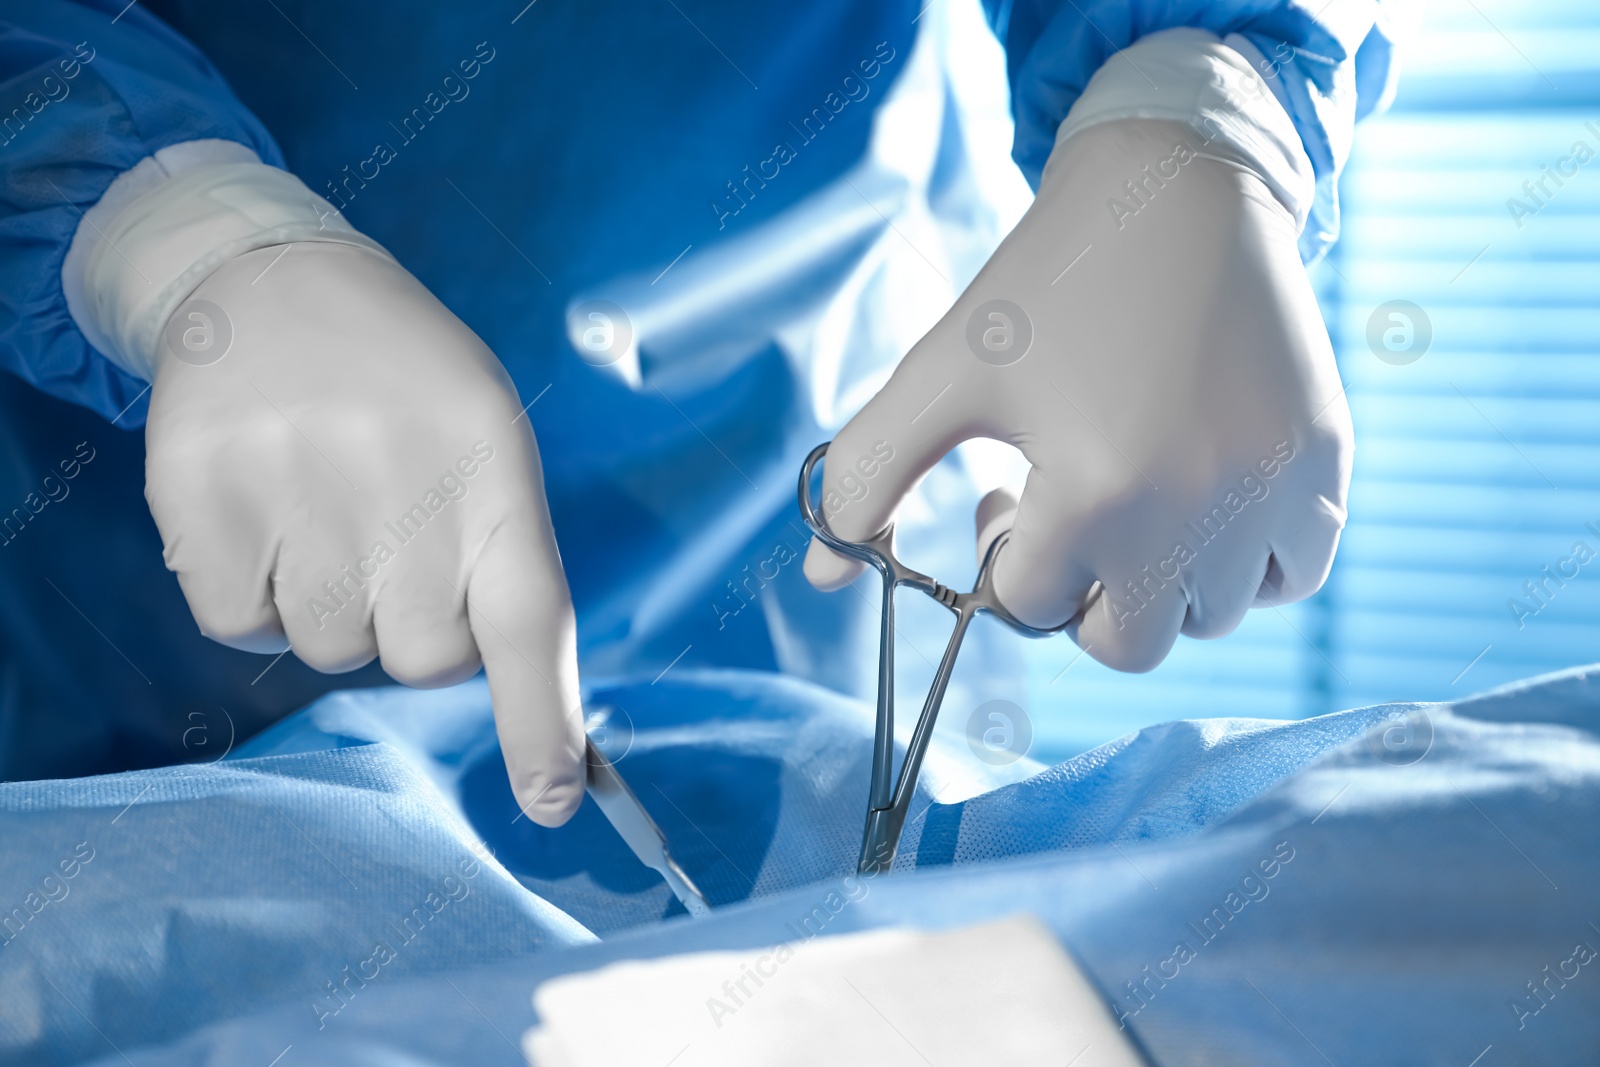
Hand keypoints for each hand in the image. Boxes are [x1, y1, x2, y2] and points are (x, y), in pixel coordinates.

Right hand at [144, 242, 583, 823]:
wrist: (272, 279)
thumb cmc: (404, 388)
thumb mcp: (484, 440)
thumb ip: (505, 561)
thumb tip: (528, 712)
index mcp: (492, 461)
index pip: (528, 618)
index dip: (542, 722)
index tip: (554, 801)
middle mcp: (399, 478)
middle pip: (423, 660)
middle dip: (413, 627)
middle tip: (393, 544)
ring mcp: (296, 485)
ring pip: (328, 651)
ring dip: (330, 608)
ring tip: (326, 510)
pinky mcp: (202, 494)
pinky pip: (238, 626)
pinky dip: (251, 595)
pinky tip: (264, 515)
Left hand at [804, 118, 1351, 670]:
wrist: (1176, 187)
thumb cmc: (1047, 284)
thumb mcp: (941, 374)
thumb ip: (865, 476)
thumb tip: (821, 577)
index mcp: (1095, 493)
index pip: (1031, 605)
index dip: (1002, 556)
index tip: (1005, 489)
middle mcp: (1196, 509)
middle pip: (1125, 643)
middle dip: (1078, 597)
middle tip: (1065, 518)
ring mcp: (1273, 491)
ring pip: (1209, 618)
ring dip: (1158, 582)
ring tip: (1133, 497)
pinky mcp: (1325, 466)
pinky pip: (1293, 577)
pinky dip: (1248, 566)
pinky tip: (1206, 501)